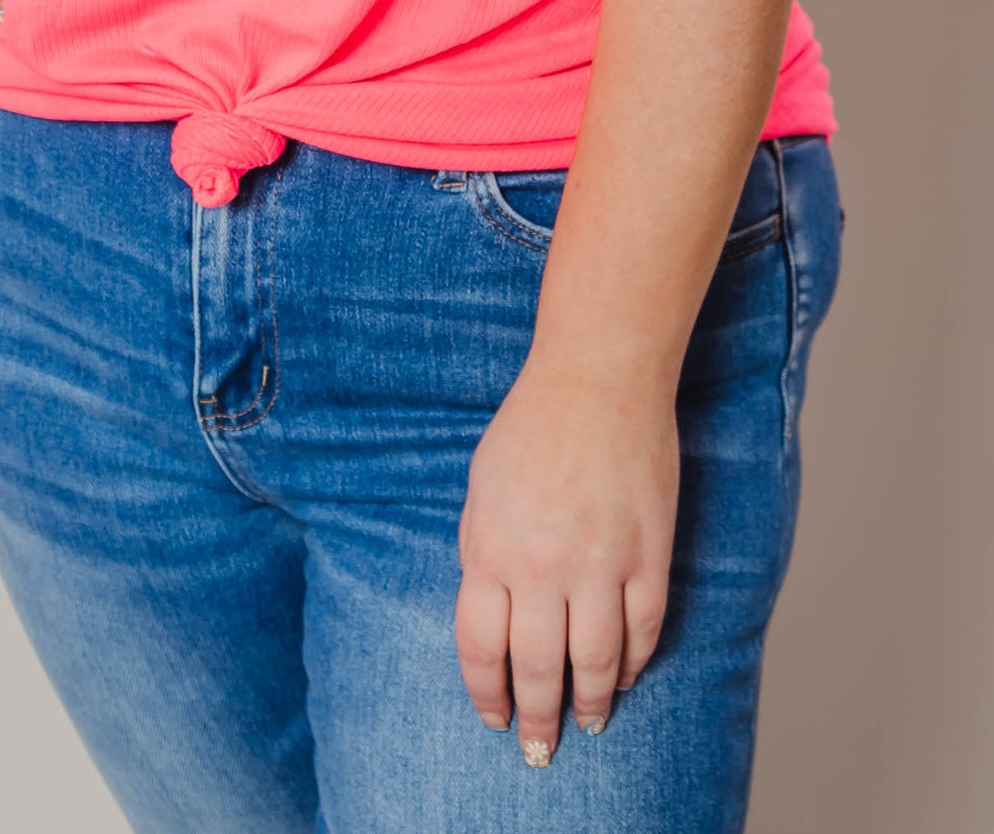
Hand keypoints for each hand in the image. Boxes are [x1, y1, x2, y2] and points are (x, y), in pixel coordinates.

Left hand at [454, 358, 678, 765]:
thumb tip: (493, 616)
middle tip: (539, 750)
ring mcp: (601, 563)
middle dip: (537, 720)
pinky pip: (643, 629)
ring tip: (588, 724)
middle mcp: (543, 566)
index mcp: (492, 548)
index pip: (481, 649)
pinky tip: (623, 677)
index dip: (486, 694)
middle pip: (537, 669)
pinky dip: (633, 663)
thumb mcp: (482, 489)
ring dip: (589, 704)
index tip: (494, 718)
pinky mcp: (649, 555)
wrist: (597, 380)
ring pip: (594, 663)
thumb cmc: (531, 428)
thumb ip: (483, 553)